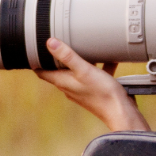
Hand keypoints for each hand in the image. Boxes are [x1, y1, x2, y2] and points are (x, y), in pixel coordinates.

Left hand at [35, 38, 150, 131]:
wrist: (122, 112)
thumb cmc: (102, 93)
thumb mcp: (84, 70)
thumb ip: (68, 56)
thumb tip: (50, 43)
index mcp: (63, 82)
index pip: (42, 72)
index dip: (35, 61)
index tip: (33, 49)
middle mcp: (70, 87)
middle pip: (57, 71)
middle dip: (56, 58)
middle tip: (57, 43)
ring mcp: (83, 89)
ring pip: (76, 72)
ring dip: (78, 61)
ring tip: (82, 46)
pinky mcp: (95, 90)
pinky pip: (94, 75)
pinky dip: (98, 67)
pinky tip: (108, 58)